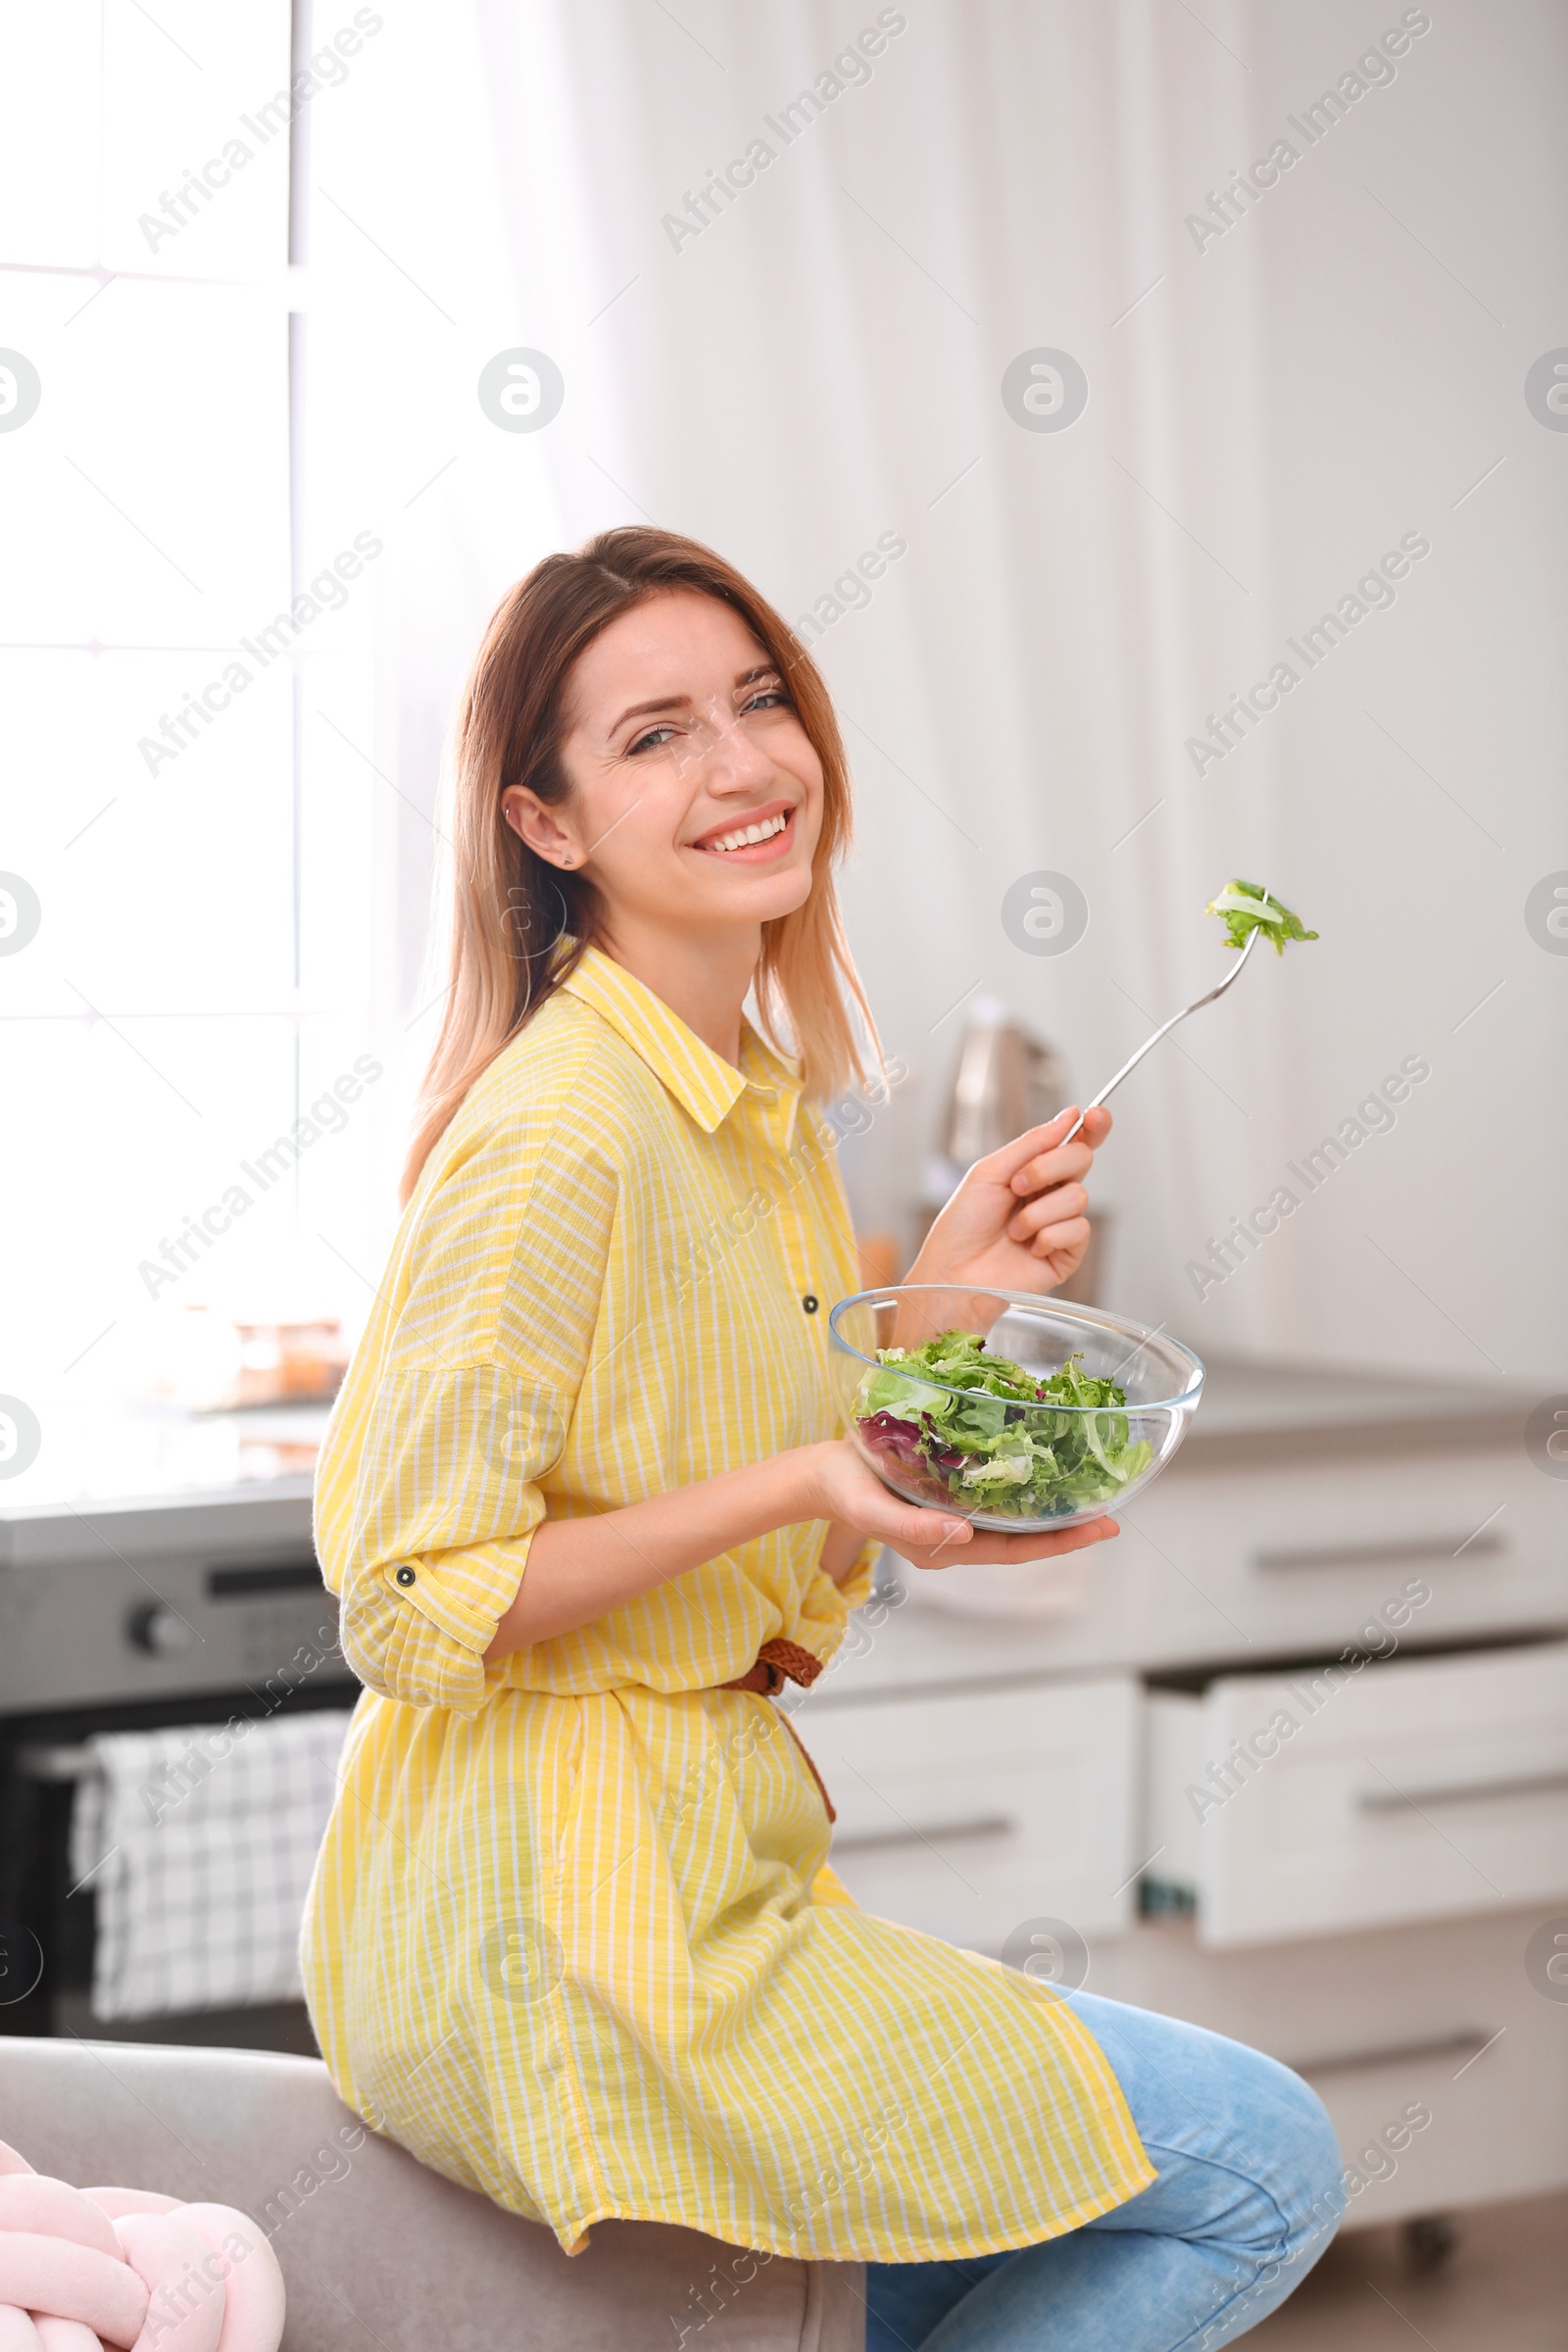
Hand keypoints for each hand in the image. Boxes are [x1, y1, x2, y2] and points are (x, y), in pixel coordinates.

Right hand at [805, 1439, 1119, 1571]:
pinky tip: (1045, 1469)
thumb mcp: (873, 1510)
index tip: (1103, 1528)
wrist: (821, 1472)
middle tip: (1113, 1512)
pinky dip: (1025, 1485)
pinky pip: (996, 1494)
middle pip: (1023, 1537)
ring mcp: (954, 1515)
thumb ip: (914, 1528)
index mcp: (944, 1548)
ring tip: (1090, 1491)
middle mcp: (957, 1536)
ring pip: (1014, 1518)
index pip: (1015, 1550)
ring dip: (1051, 1507)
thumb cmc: (846, 1490)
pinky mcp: (949, 1490)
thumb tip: (965, 1536)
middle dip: (1068, 1528)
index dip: (1061, 1542)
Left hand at [907, 1103, 1111, 1296]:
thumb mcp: (990, 1171)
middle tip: (1017, 1185)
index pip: (1073, 1143)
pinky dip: (1049, 1236)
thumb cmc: (963, 1225)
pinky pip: (1079, 1230)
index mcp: (1035, 1171)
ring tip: (1013, 1229)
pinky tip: (1029, 1249)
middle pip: (1081, 1159)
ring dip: (1038, 1211)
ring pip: (1079, 1196)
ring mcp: (1061, 1223)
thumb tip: (1069, 1116)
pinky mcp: (1067, 1254)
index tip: (1095, 1114)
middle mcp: (1051, 1194)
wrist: (954, 1272)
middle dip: (1048, 1167)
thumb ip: (1032, 1143)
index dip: (1092, 1126)